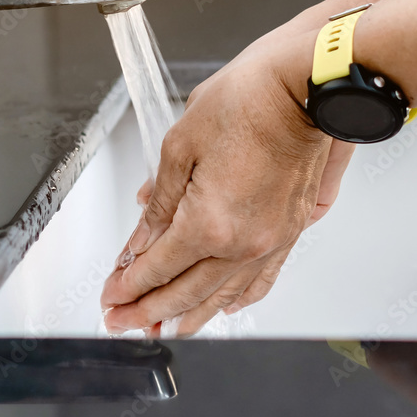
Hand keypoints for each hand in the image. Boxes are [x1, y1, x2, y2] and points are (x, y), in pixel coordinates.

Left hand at [101, 27, 355, 335]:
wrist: (306, 87)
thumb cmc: (247, 102)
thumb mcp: (180, 147)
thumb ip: (159, 202)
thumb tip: (141, 238)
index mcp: (209, 223)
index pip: (156, 268)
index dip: (127, 286)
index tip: (110, 296)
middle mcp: (243, 243)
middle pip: (185, 293)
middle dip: (146, 312)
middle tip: (121, 322)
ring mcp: (271, 242)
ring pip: (222, 297)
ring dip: (187, 317)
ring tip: (161, 329)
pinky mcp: (291, 233)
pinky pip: (260, 281)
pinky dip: (236, 300)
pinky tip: (222, 308)